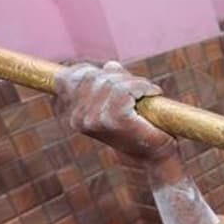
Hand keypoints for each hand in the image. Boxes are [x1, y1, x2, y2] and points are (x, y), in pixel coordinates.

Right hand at [54, 62, 175, 162]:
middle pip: (92, 75)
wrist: (155, 158)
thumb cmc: (140, 131)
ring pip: (111, 81)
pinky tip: (153, 93)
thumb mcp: (118, 104)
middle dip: (118, 76)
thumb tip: (110, 65)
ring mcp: (94, 119)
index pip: (67, 79)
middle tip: (139, 88)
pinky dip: (143, 86)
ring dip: (135, 82)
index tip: (111, 73)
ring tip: (147, 92)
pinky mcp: (113, 119)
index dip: (88, 69)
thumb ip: (110, 84)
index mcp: (74, 115)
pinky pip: (126, 90)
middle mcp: (78, 118)